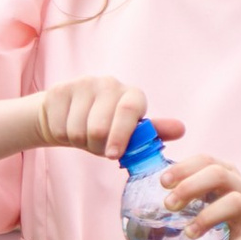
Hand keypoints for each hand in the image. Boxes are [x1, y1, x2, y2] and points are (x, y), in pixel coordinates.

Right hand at [28, 75, 181, 161]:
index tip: (112, 156)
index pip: (127, 112)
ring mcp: (83, 84)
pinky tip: (67, 127)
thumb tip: (181, 129)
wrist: (65, 116)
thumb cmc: (104, 129)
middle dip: (96, 145)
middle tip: (97, 145)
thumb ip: (151, 133)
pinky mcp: (60, 90)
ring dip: (78, 141)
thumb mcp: (129, 134)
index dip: (120, 136)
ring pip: (78, 130)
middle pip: (99, 128)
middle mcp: (109, 84)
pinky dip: (61, 135)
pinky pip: (59, 127)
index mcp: (132, 95)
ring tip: (82, 135)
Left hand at [156, 148, 240, 239]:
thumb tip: (144, 202)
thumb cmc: (235, 218)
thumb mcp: (215, 198)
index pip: (206, 160)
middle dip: (191, 186)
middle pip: (219, 174)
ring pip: (234, 203)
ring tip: (188, 233)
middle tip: (169, 205)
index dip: (183, 167)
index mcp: (227, 176)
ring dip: (207, 216)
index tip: (162, 182)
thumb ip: (189, 194)